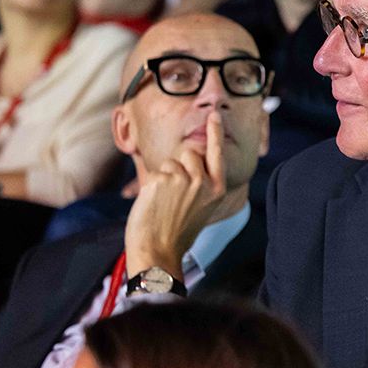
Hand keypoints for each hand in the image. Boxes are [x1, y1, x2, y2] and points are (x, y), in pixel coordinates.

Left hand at [124, 111, 227, 277]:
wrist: (158, 252)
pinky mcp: (160, 180)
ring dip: (164, 177)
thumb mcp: (201, 208)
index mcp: (216, 190)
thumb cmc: (177, 233)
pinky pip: (154, 173)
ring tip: (164, 203)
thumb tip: (188, 160)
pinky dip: (151, 187)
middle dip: (180, 165)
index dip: (215, 132)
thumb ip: (201, 184)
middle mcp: (203, 182)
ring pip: (170, 163)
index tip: (214, 115)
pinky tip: (154, 205)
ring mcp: (182, 180)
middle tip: (174, 193)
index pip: (217, 153)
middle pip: (190, 153)